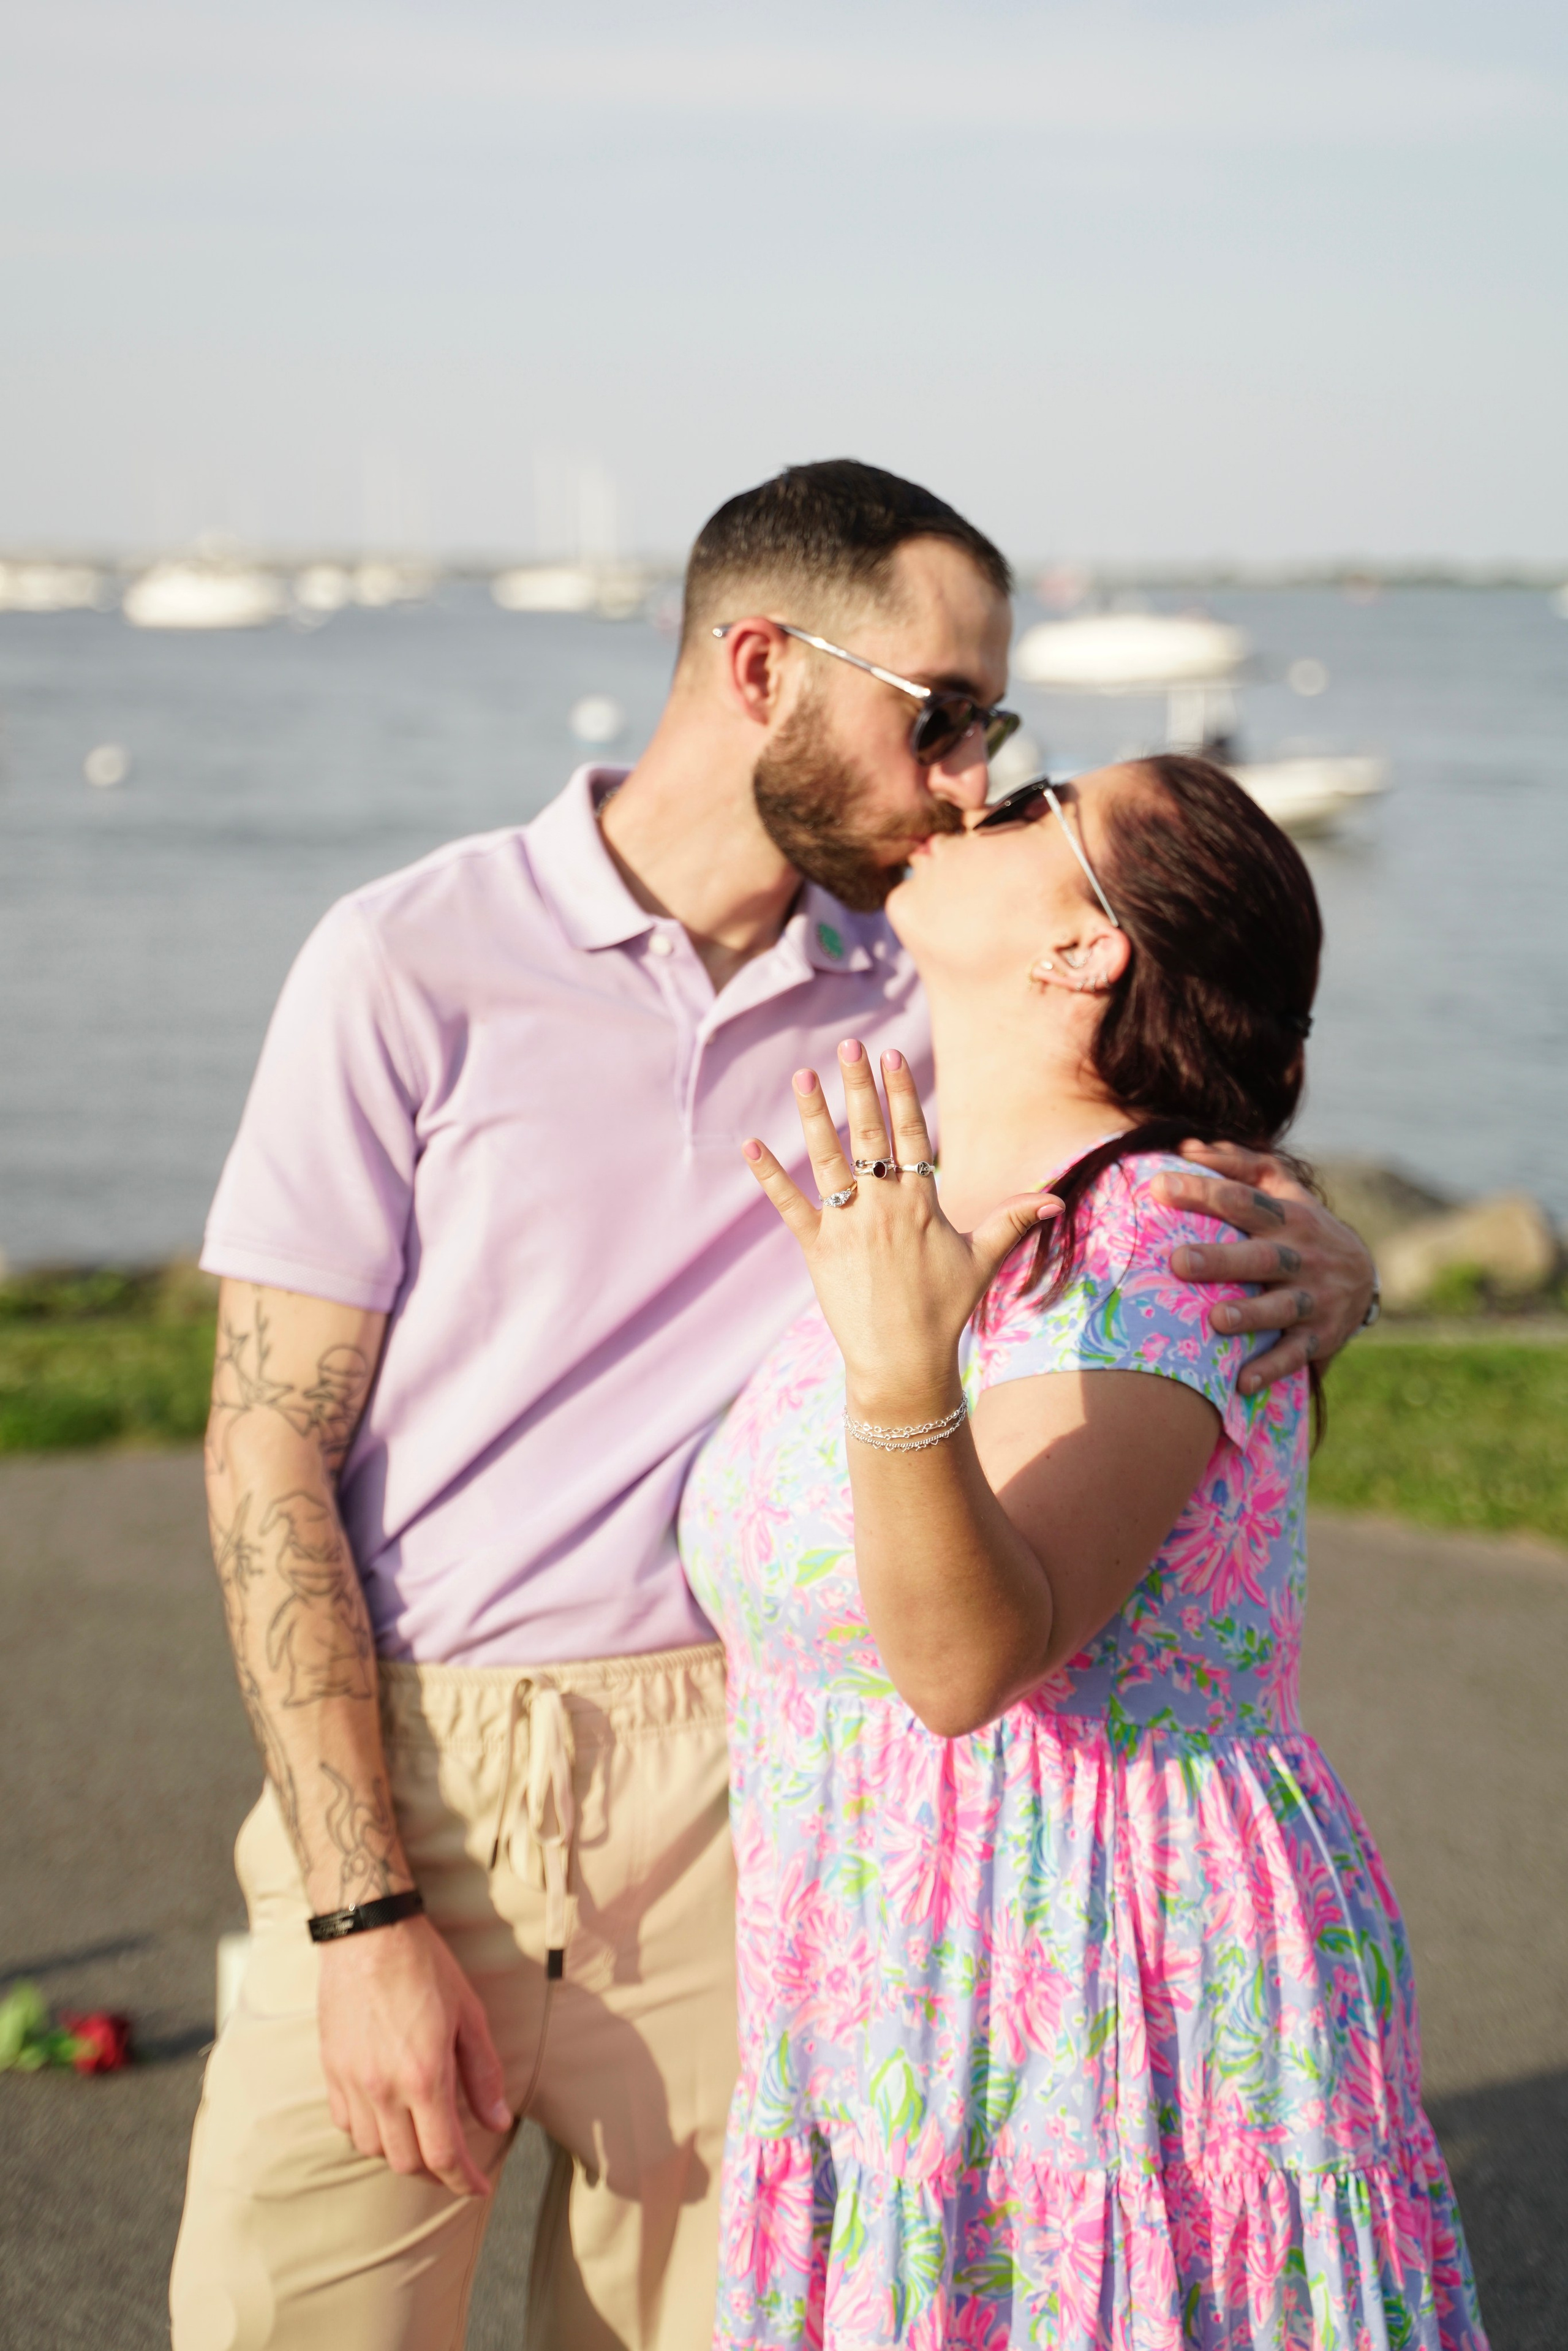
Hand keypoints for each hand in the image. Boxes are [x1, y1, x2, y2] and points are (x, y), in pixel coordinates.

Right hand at [319, 1915, 511, 2196]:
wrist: (369, 1933)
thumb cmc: (425, 1967)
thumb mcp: (469, 2015)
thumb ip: (483, 2074)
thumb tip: (496, 2123)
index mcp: (424, 2076)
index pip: (442, 2155)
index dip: (463, 2181)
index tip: (478, 2188)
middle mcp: (383, 2088)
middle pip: (406, 2161)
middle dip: (435, 2171)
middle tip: (454, 2161)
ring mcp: (352, 2081)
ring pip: (373, 2149)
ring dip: (400, 2152)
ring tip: (421, 2136)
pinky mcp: (330, 2070)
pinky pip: (346, 2124)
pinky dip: (369, 2132)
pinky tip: (386, 2116)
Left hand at [742, 1041, 1058, 1412]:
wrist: (903, 1361)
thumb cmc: (944, 1310)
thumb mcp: (982, 1260)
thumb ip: (1013, 1221)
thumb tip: (1056, 1198)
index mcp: (920, 1203)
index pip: (911, 1135)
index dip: (901, 1094)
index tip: (892, 1057)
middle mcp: (883, 1206)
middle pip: (868, 1134)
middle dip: (858, 1086)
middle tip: (849, 1045)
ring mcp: (847, 1225)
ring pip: (827, 1159)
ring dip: (813, 1115)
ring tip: (803, 1076)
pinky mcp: (817, 1249)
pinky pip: (789, 1206)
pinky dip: (768, 1176)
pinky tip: (749, 1145)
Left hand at [1155, 1140, 1375, 1392]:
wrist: (1365, 1277)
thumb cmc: (1301, 1226)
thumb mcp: (1281, 1188)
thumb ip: (1238, 1164)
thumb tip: (1186, 1147)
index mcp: (1288, 1217)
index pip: (1242, 1201)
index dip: (1203, 1192)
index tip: (1158, 1187)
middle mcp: (1303, 1256)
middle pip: (1261, 1256)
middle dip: (1221, 1259)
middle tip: (1178, 1260)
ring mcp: (1314, 1298)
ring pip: (1282, 1307)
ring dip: (1251, 1315)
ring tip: (1215, 1319)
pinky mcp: (1320, 1336)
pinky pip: (1295, 1355)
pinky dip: (1271, 1370)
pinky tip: (1241, 1382)